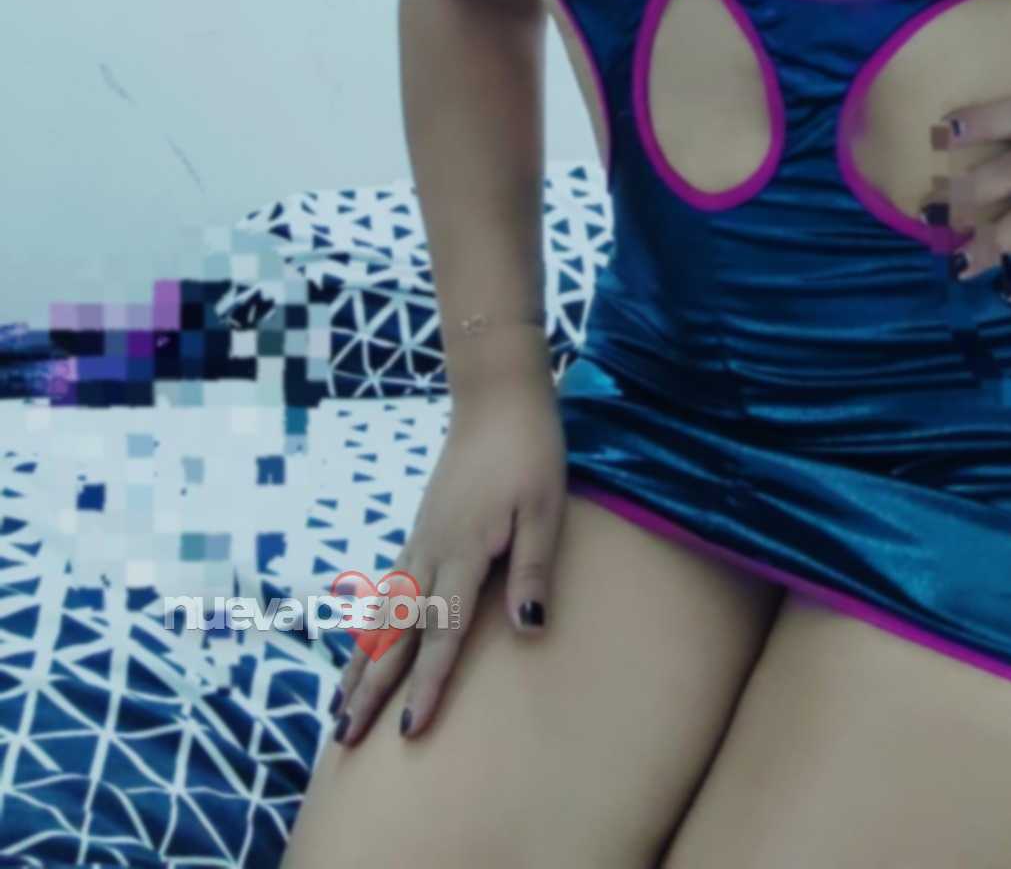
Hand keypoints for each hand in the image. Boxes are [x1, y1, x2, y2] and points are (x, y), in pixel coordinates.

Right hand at [330, 353, 565, 746]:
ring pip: (383, 614)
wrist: (497, 399)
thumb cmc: (529, 452)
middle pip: (396, 632)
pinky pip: (387, 590)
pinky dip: (370, 626)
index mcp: (463, 553)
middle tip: (346, 738)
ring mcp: (420, 541)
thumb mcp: (545, 509)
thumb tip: (529, 628)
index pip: (442, 633)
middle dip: (371, 688)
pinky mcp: (421, 530)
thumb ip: (533, 568)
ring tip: (338, 710)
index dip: (426, 684)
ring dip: (361, 663)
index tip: (407, 730)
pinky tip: (364, 645)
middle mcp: (431, 553)